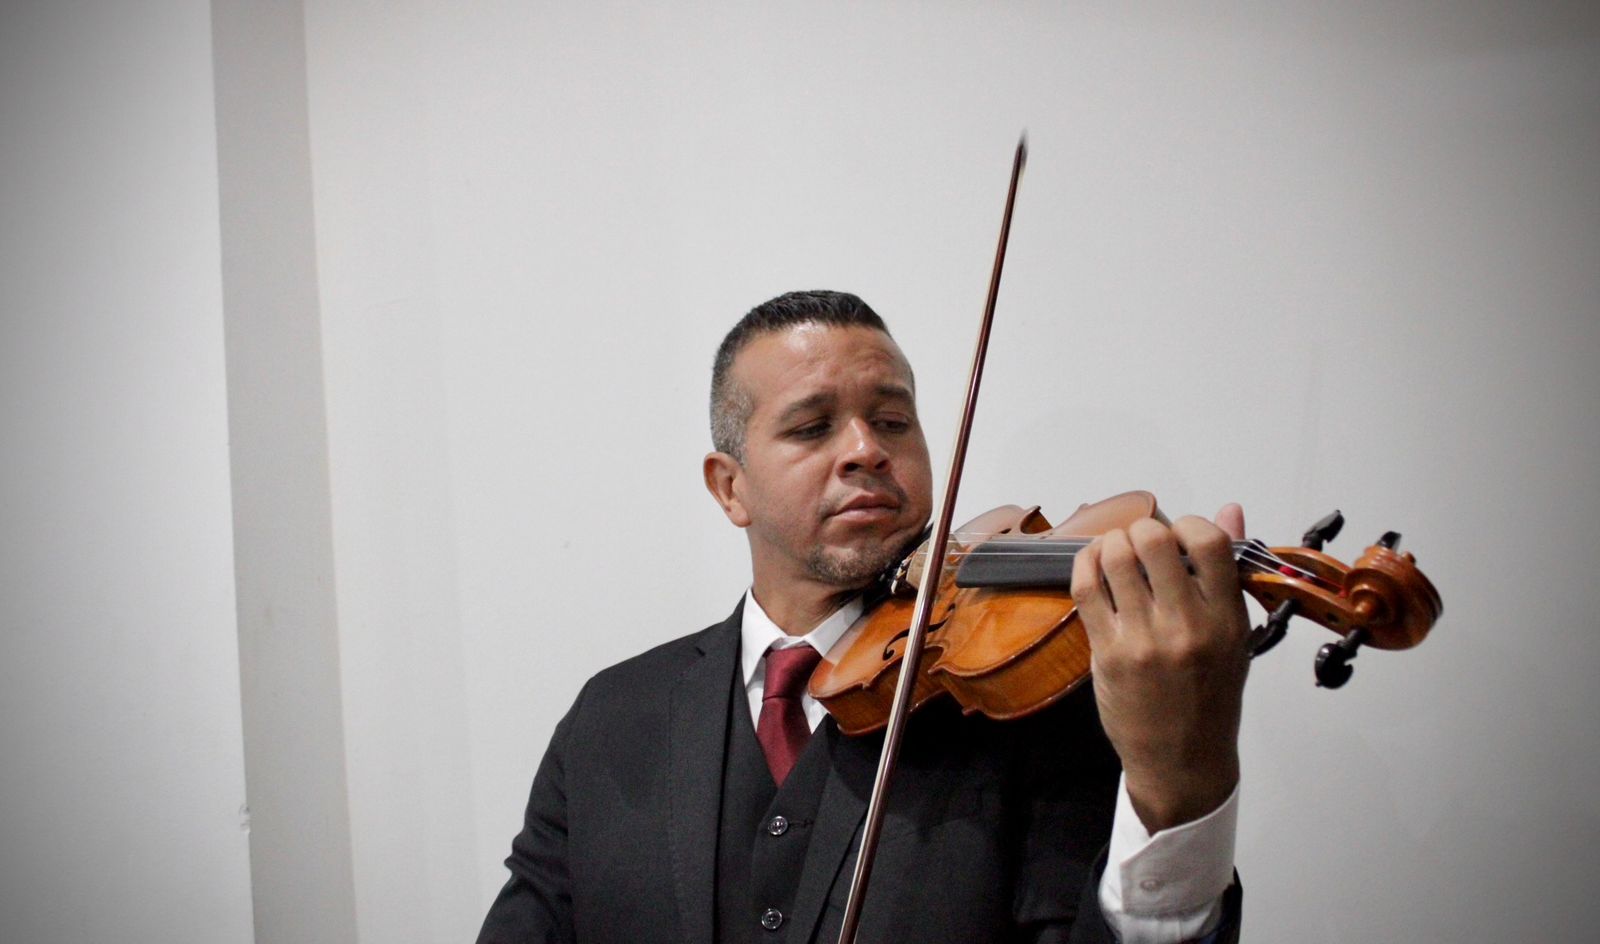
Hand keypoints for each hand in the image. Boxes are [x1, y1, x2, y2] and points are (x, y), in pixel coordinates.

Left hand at [1070, 504, 1251, 831]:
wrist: (1183, 759)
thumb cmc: (1210, 697)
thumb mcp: (1236, 637)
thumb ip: (1229, 573)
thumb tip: (1229, 511)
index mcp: (1226, 619)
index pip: (1210, 543)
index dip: (1189, 524)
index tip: (1181, 535)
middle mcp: (1187, 626)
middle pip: (1154, 541)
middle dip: (1144, 529)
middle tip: (1142, 542)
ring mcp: (1144, 640)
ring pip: (1117, 558)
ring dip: (1112, 542)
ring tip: (1117, 551)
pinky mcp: (1108, 652)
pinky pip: (1087, 588)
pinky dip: (1086, 564)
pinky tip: (1094, 564)